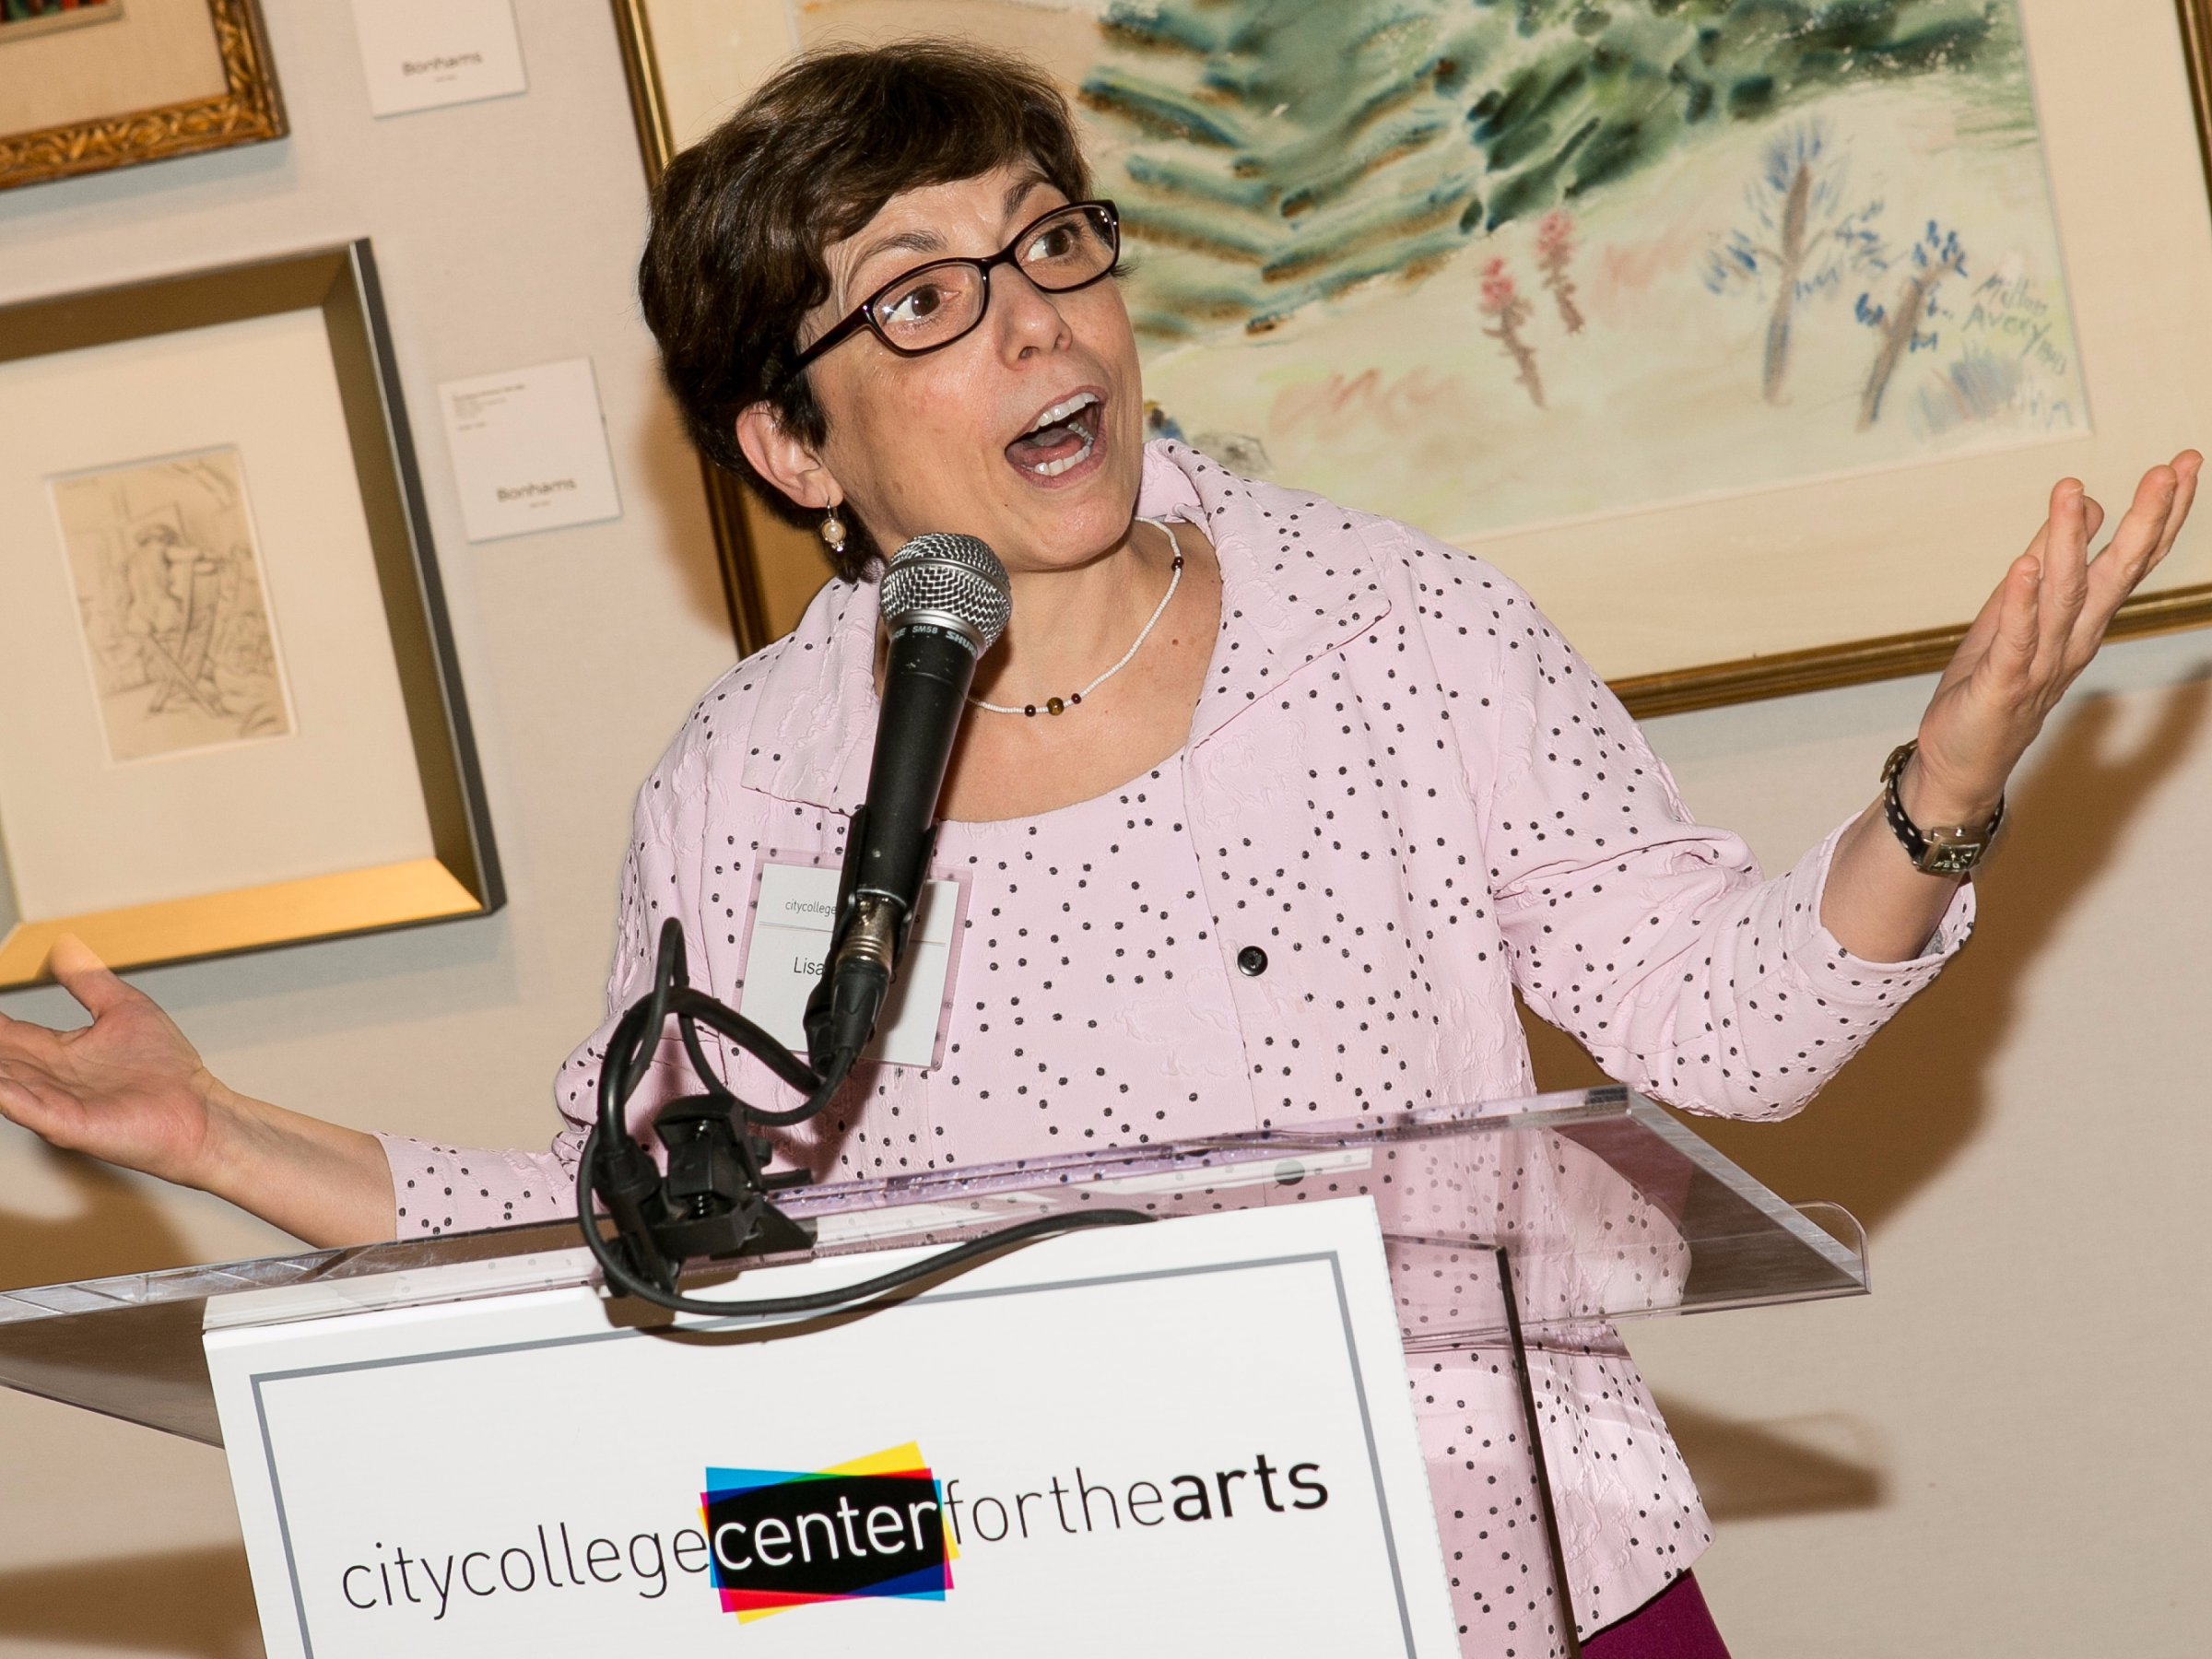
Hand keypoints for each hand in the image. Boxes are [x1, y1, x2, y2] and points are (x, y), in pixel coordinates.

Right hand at [0, 936, 227, 1188]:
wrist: (202, 1113)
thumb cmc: (169, 1072)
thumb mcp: (124, 1010)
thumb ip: (89, 982)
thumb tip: (62, 947)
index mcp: (58, 1053)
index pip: (5, 1033)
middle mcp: (48, 1079)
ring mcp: (55, 1103)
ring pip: (1, 1082)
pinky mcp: (70, 1125)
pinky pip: (27, 1107)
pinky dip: (6, 1093)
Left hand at [1911, 451, 2201, 822]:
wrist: (1962, 761)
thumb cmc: (1992, 683)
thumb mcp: (2020, 610)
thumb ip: (2052, 561)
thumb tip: (2088, 505)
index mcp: (2082, 620)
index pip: (2132, 561)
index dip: (2160, 514)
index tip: (2184, 464)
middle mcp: (2073, 639)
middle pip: (2117, 574)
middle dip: (2144, 521)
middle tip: (2168, 469)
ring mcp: (2040, 663)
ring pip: (2062, 597)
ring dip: (2067, 544)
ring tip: (2073, 493)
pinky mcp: (2002, 685)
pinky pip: (2015, 641)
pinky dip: (2019, 605)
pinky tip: (2023, 568)